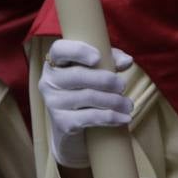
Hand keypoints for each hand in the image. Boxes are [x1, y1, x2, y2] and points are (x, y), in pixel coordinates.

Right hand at [40, 40, 133, 168]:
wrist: (71, 126)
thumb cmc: (85, 89)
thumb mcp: (97, 70)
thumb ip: (111, 60)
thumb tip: (127, 61)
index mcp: (55, 63)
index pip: (59, 50)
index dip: (78, 51)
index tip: (98, 57)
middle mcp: (49, 81)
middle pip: (78, 75)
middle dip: (106, 80)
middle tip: (123, 86)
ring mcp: (53, 102)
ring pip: (88, 96)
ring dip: (114, 101)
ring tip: (128, 105)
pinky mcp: (61, 122)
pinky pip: (90, 117)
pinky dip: (111, 117)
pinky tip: (124, 118)